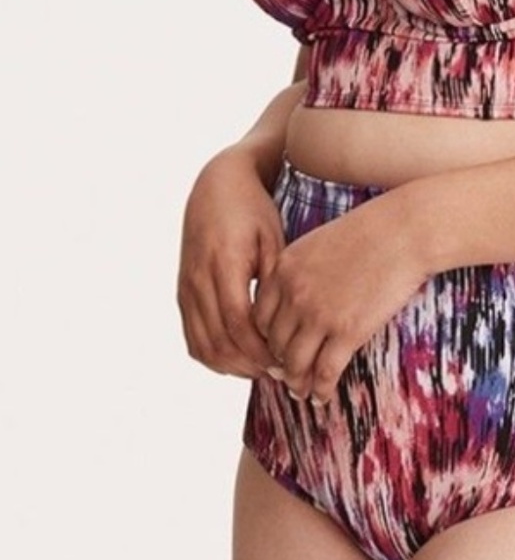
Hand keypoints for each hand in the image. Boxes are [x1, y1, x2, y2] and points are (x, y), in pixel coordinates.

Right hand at [177, 146, 282, 376]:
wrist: (217, 186)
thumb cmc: (253, 210)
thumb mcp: (273, 237)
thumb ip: (275, 279)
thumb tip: (284, 323)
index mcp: (223, 264)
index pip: (238, 324)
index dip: (260, 350)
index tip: (286, 361)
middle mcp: (198, 280)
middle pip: (218, 341)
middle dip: (249, 364)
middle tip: (279, 372)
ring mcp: (186, 288)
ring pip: (202, 345)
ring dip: (231, 365)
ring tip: (262, 369)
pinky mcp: (182, 292)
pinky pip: (192, 336)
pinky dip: (213, 355)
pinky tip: (239, 358)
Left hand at [251, 185, 429, 403]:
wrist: (405, 231)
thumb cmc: (371, 231)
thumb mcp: (320, 242)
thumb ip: (300, 269)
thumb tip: (296, 301)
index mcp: (284, 269)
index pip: (259, 317)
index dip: (266, 338)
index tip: (276, 348)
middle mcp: (294, 294)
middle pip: (275, 343)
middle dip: (279, 362)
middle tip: (287, 374)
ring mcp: (319, 315)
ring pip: (295, 364)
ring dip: (297, 382)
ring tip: (302, 391)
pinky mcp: (348, 331)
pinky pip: (325, 371)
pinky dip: (321, 389)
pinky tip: (322, 396)